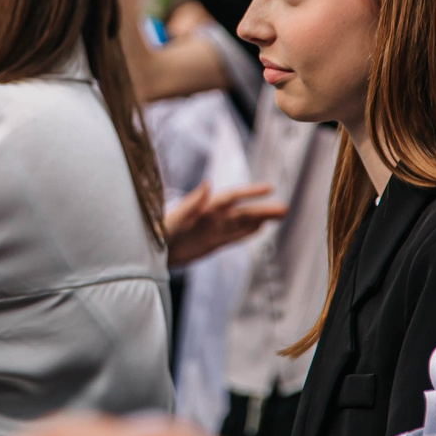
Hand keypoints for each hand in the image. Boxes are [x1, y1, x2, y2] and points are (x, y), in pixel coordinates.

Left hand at [164, 181, 286, 267]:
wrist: (149, 253)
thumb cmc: (157, 232)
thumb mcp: (173, 218)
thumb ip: (191, 203)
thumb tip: (208, 183)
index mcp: (204, 207)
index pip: (232, 197)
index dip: (250, 192)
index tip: (269, 188)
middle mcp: (212, 216)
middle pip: (242, 211)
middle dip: (264, 209)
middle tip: (286, 209)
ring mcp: (213, 229)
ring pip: (242, 223)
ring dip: (261, 218)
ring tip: (281, 215)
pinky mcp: (212, 243)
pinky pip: (234, 236)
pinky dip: (248, 231)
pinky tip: (261, 227)